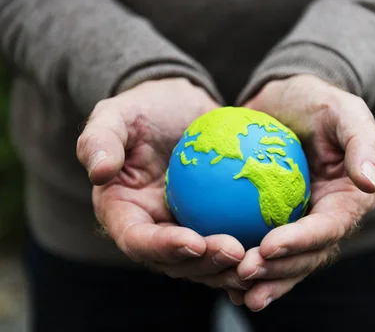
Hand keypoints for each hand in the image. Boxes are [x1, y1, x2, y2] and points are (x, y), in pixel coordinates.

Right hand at [76, 78, 250, 290]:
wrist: (179, 107)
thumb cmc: (143, 108)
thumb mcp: (115, 114)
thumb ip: (99, 139)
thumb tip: (98, 171)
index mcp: (122, 213)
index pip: (137, 240)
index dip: (163, 248)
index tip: (195, 242)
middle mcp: (152, 229)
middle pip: (175, 262)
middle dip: (205, 266)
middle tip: (238, 253)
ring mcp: (182, 229)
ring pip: (206, 262)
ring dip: (231, 267)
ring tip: (260, 259)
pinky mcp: (211, 222)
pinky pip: (230, 240)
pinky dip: (250, 249)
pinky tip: (277, 246)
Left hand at [228, 74, 374, 310]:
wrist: (283, 101)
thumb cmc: (316, 101)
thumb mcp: (343, 110)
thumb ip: (363, 143)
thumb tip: (368, 183)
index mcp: (348, 200)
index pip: (329, 228)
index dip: (302, 241)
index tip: (269, 245)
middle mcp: (325, 219)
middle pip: (306, 255)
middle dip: (278, 270)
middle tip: (244, 272)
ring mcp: (297, 224)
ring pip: (283, 262)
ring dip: (261, 278)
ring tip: (232, 287)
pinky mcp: (270, 222)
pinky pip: (258, 247)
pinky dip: (242, 264)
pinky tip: (217, 275)